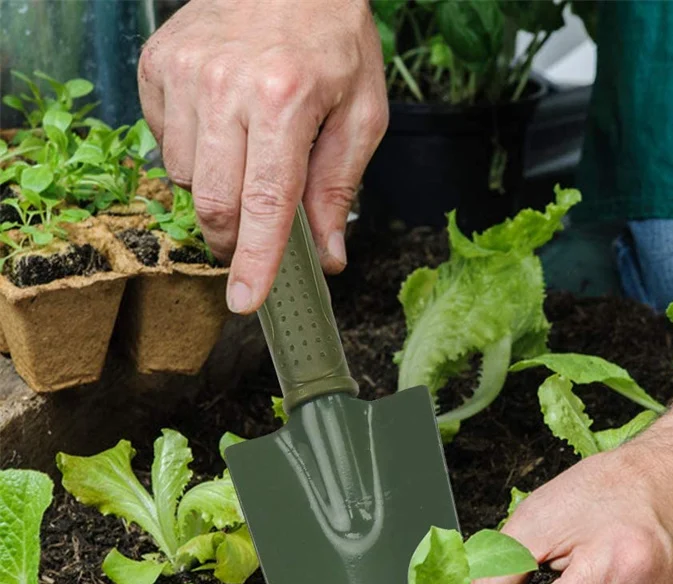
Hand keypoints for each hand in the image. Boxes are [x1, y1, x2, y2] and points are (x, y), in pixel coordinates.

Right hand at [138, 0, 387, 312]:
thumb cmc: (332, 40)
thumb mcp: (362, 113)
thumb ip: (339, 188)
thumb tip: (327, 256)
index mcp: (284, 100)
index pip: (266, 204)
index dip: (256, 260)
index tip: (246, 301)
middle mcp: (225, 86)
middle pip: (215, 203)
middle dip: (233, 238)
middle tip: (253, 238)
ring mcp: (183, 73)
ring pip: (186, 178)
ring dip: (217, 188)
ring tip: (247, 152)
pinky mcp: (157, 65)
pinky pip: (165, 143)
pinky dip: (194, 152)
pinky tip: (221, 125)